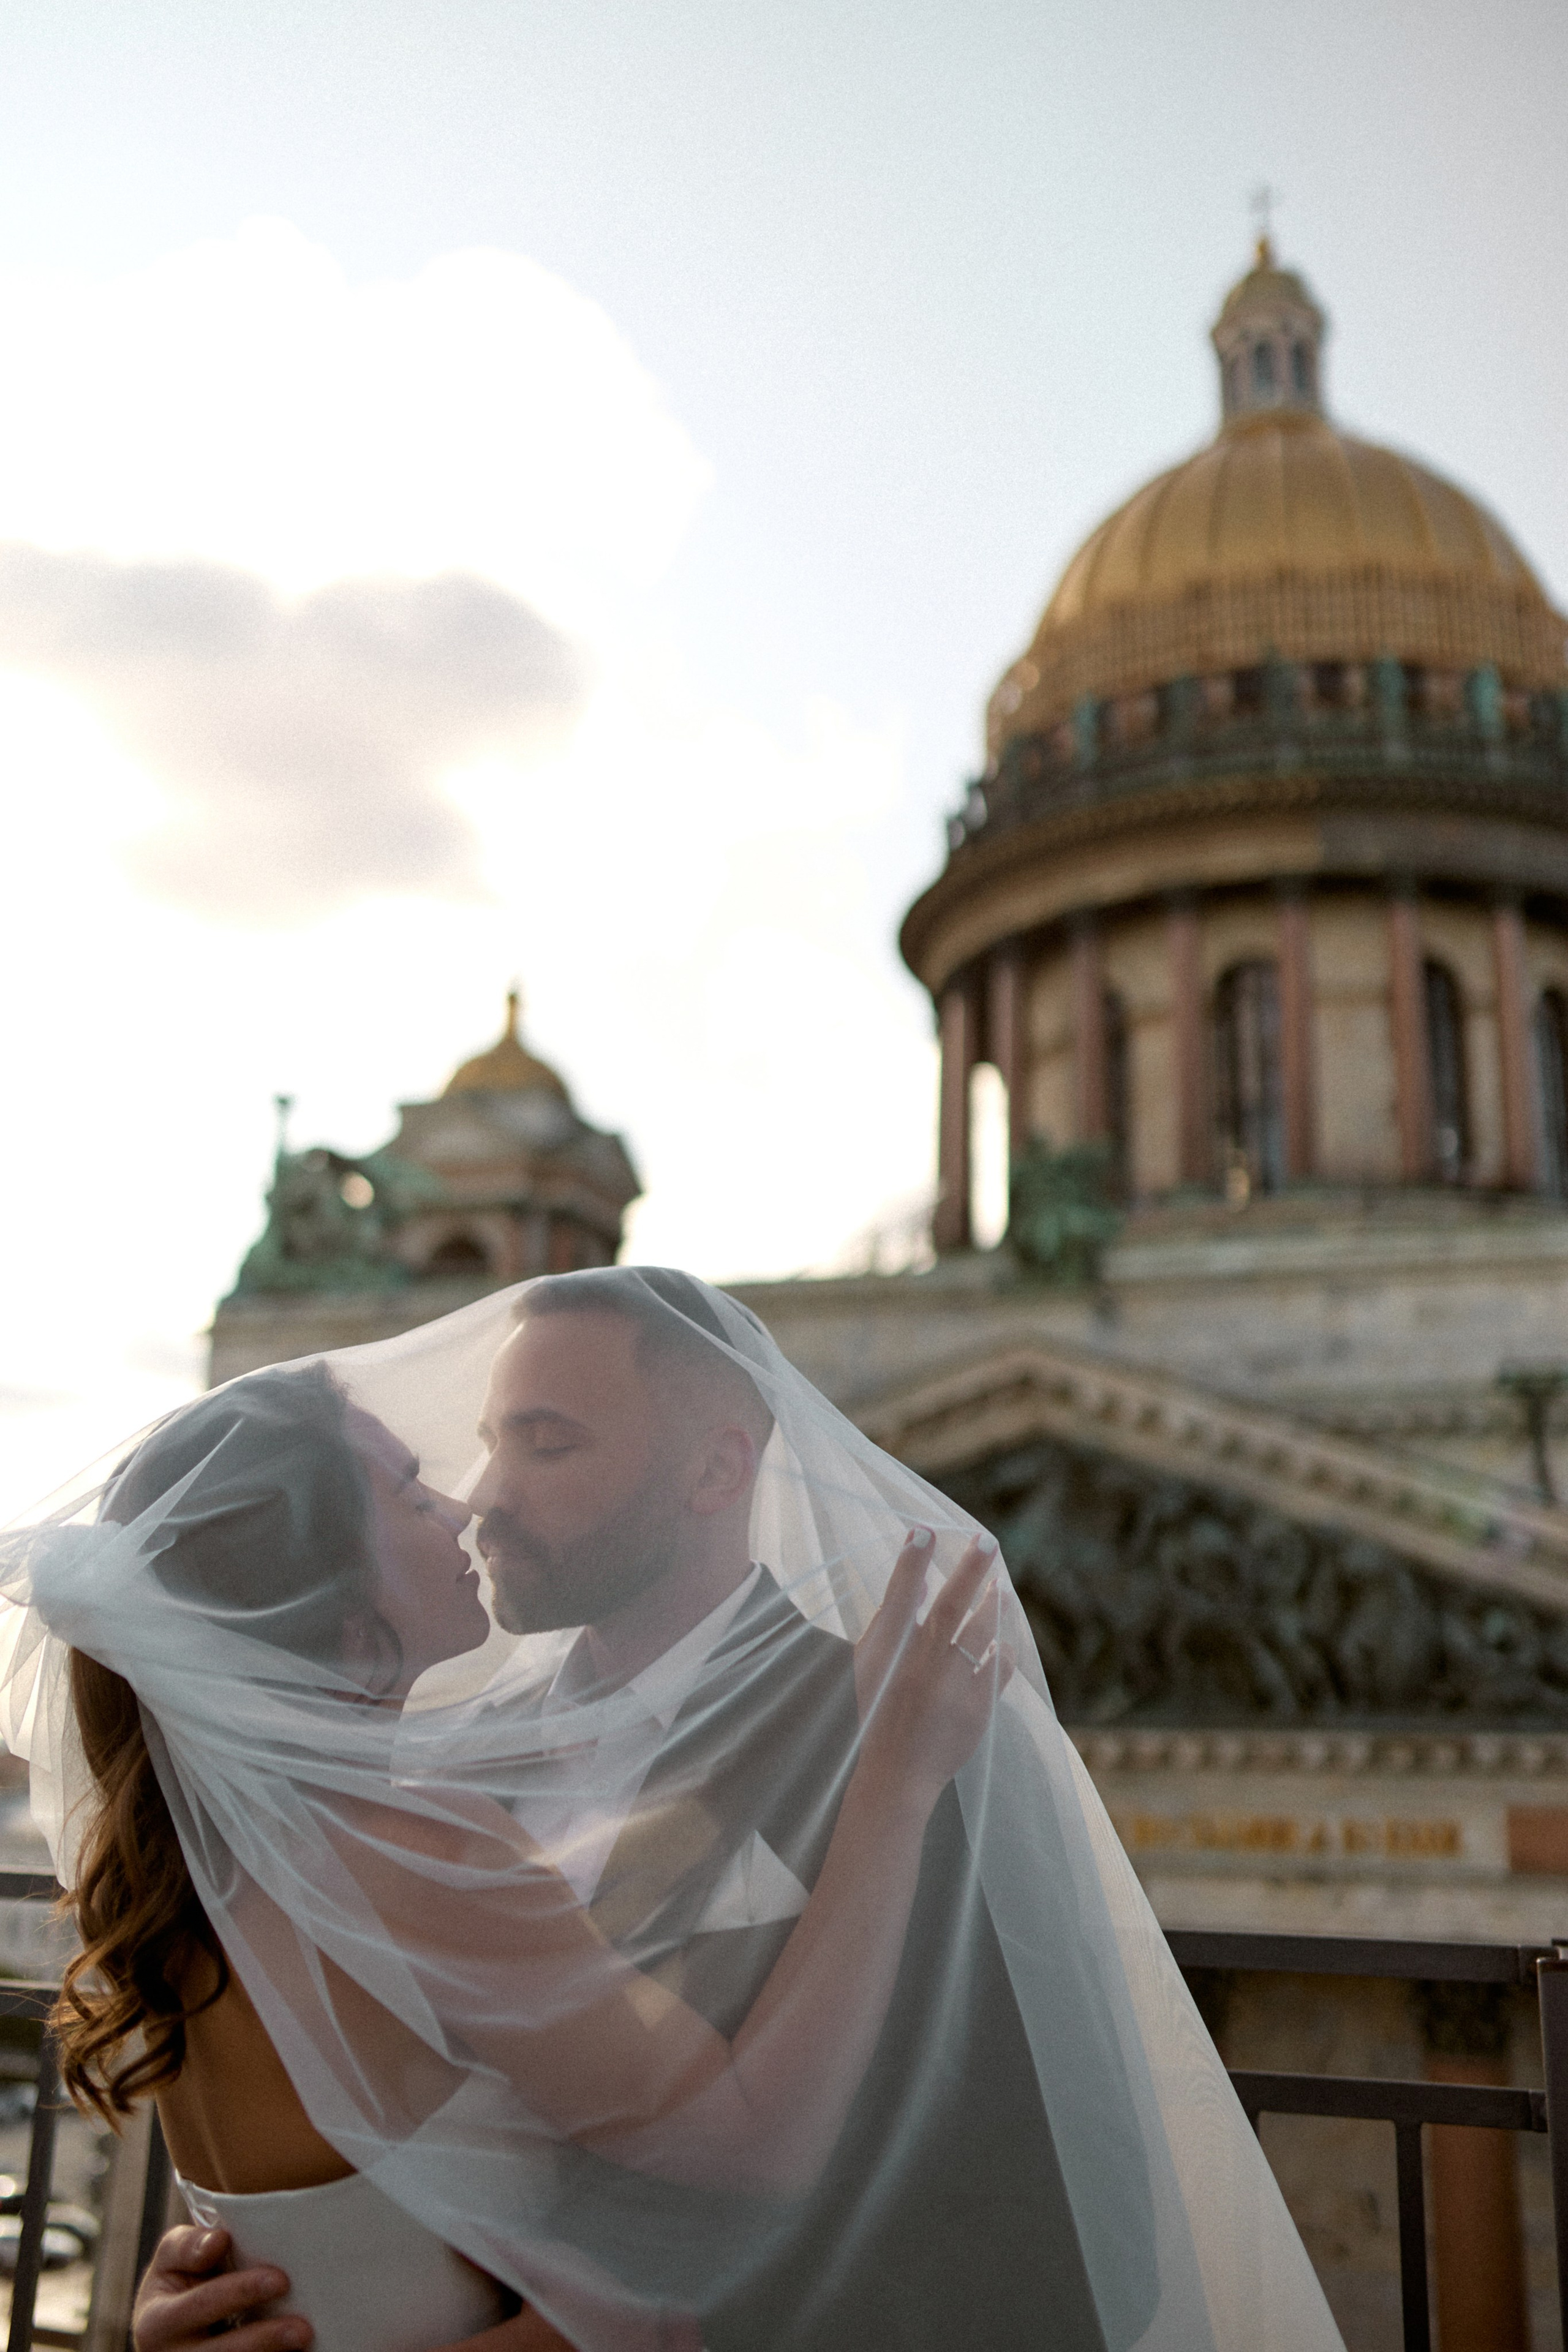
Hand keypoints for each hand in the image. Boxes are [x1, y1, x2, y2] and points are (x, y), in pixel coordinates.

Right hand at [133, 2224, 310, 2351]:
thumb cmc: (179, 2280)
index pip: (203, 2303)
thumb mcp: (169, 2260)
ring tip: (304, 2342)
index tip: (282, 2280)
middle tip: (303, 2328)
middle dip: (263, 2338)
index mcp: (156, 2321)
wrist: (168, 2328)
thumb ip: (188, 2246)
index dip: (242, 2292)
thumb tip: (219, 2240)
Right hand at [852, 1529, 1014, 1803]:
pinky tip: (1005, 1636)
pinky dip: (1004, 1647)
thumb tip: (919, 1585)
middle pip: (951, 1606)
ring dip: (993, 1602)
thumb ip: (891, 1626)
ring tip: (999, 1585)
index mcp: (887, 1653)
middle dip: (968, 1568)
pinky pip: (999, 1664)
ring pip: (981, 1630)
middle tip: (986, 1540)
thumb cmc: (877, 1712)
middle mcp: (920, 1664)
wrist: (896, 1772)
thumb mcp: (871, 1666)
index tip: (923, 1530)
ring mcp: (951, 1684)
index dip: (911, 1562)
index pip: (899, 1596)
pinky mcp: (976, 1706)